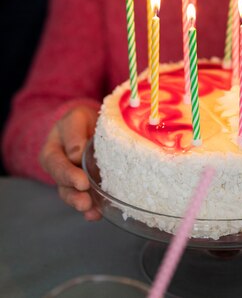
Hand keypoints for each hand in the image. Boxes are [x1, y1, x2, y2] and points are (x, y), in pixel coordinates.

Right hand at [39, 106, 100, 220]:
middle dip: (74, 196)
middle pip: (63, 186)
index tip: (82, 182)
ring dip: (83, 205)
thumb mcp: (76, 118)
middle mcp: (59, 171)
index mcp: (52, 153)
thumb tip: (77, 153)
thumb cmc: (82, 121)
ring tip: (92, 211)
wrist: (91, 125)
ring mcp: (72, 181)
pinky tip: (99, 213)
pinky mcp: (87, 188)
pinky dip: (93, 208)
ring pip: (74, 196)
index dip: (69, 176)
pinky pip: (88, 199)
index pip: (57, 165)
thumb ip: (74, 132)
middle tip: (86, 202)